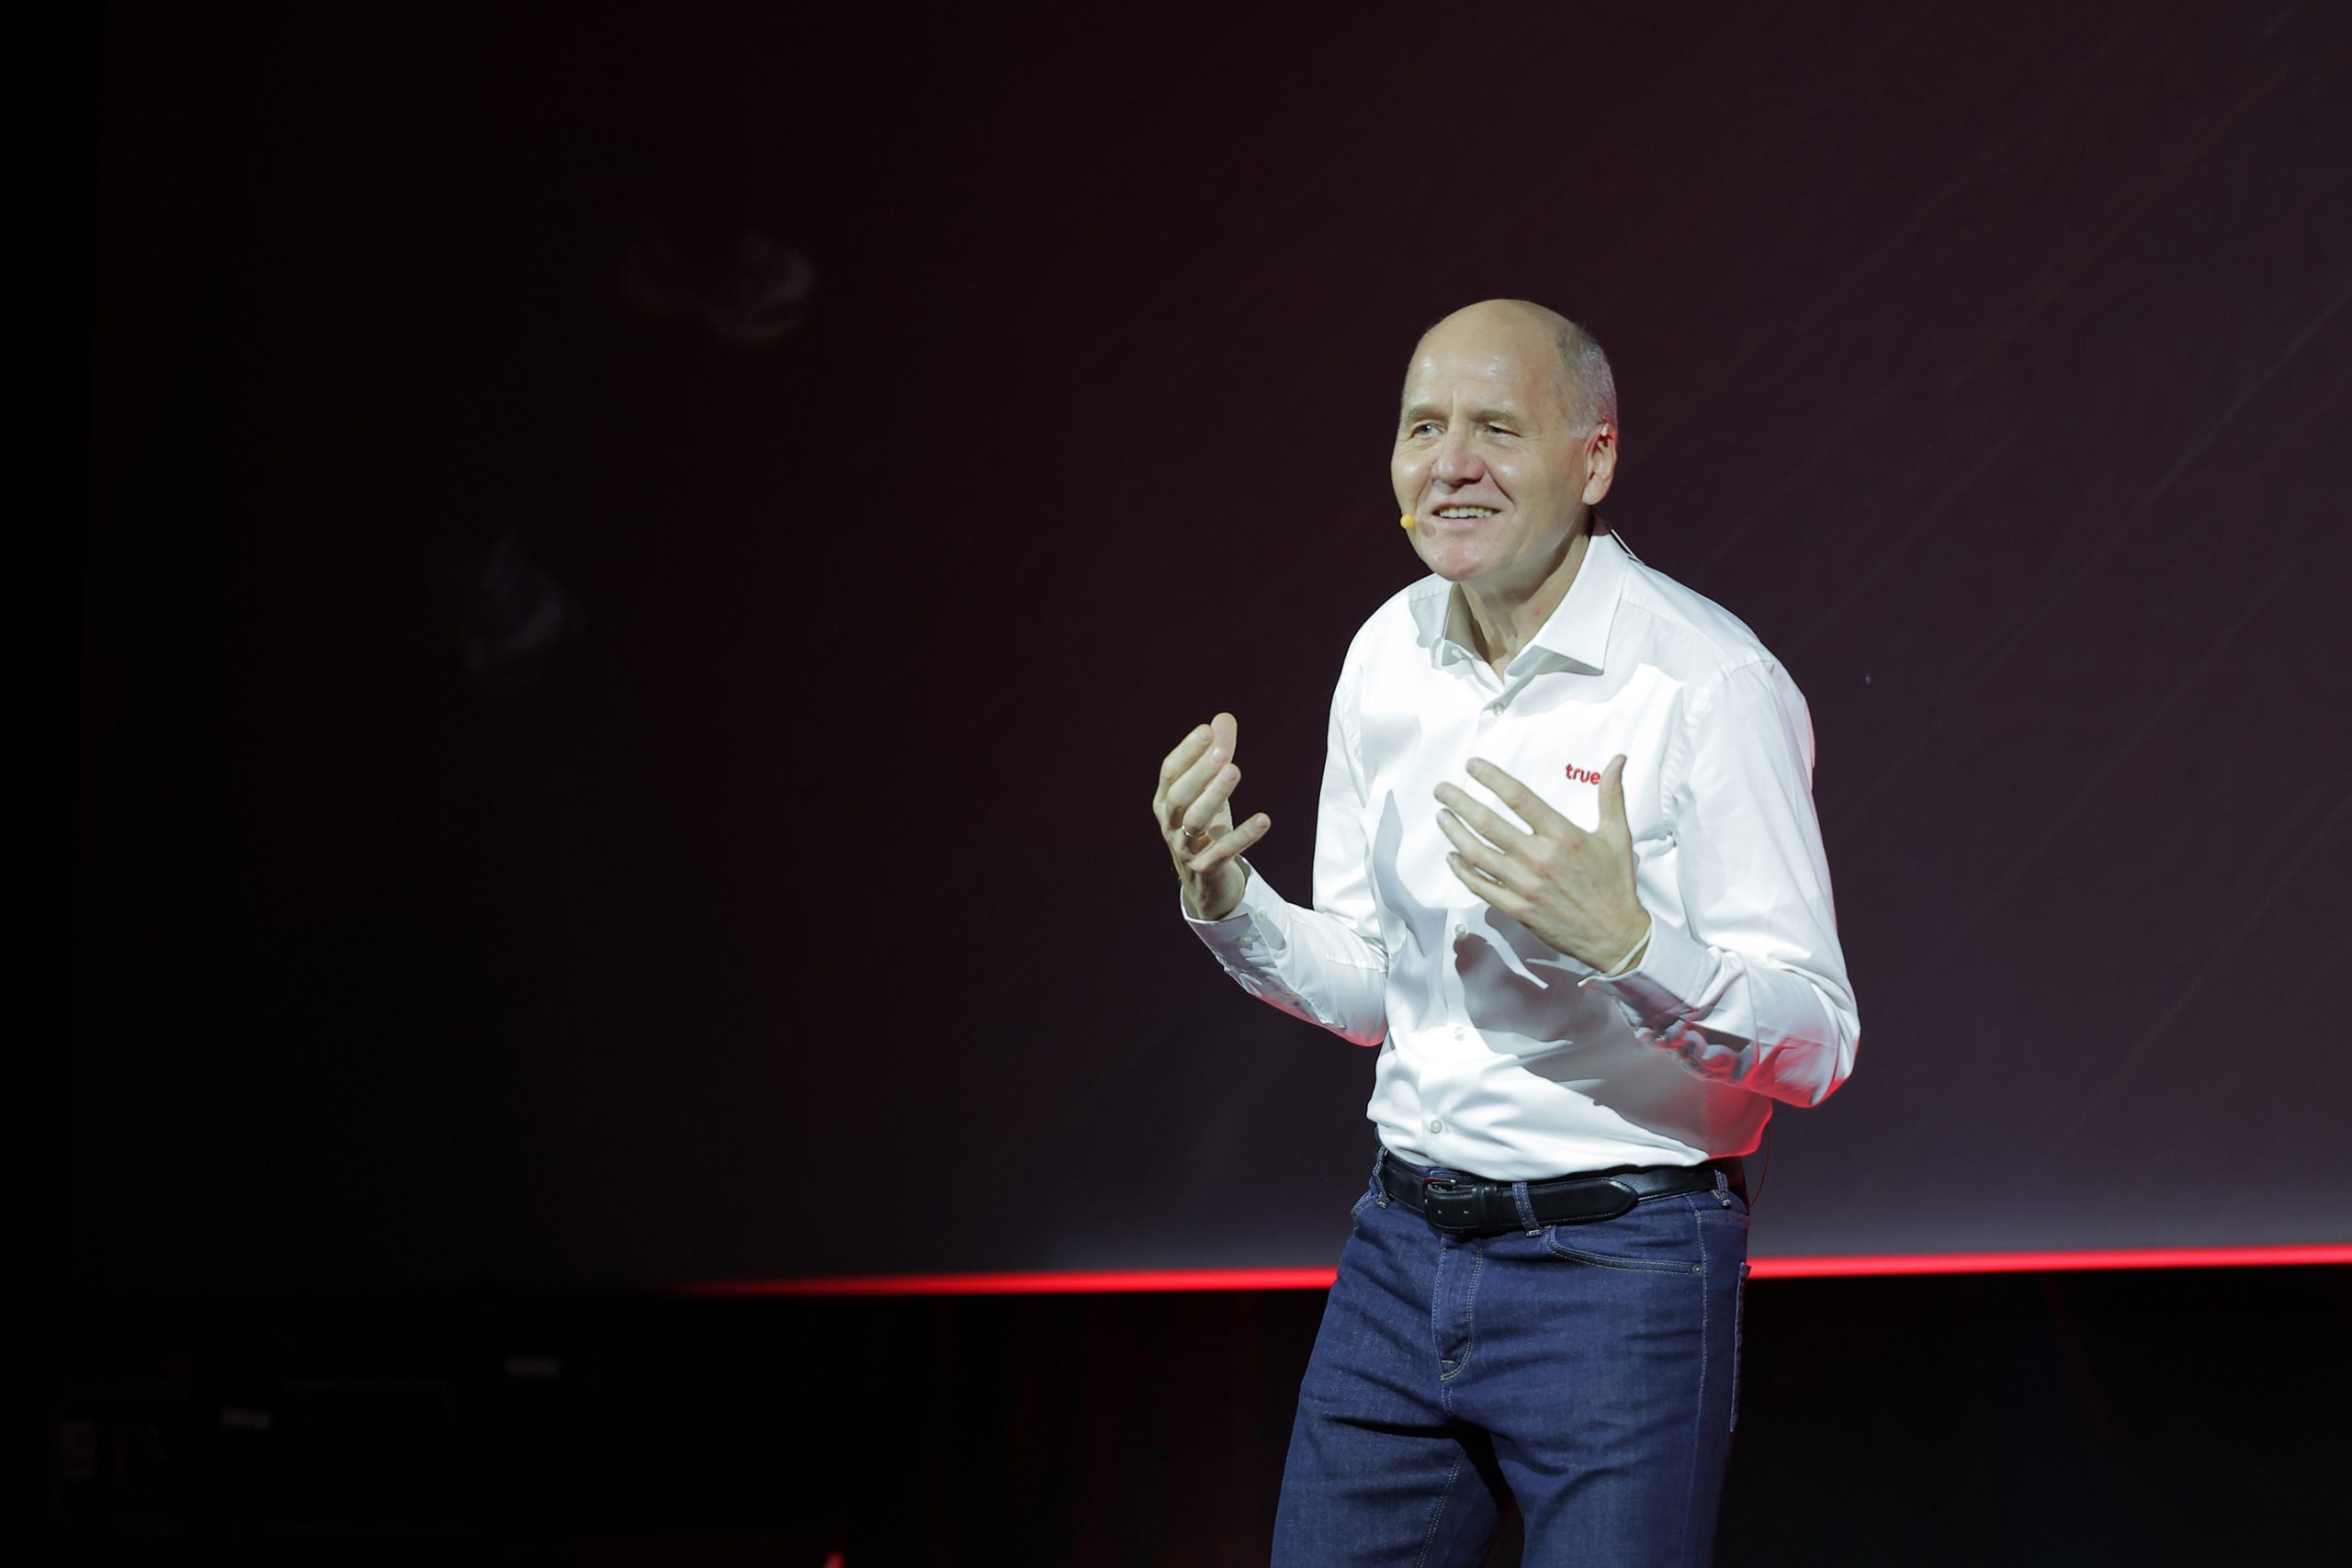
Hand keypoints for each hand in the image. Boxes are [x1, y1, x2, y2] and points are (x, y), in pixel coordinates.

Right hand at [1153, 711, 1270, 921]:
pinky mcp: (1206, 870)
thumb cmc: (1207, 829)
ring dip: (1215, 795)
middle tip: (1222, 751)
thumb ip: (1217, 753)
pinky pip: (1222, 852)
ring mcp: (1185, 849)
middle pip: (1179, 795)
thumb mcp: (1210, 791)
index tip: (1207, 730)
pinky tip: (1264, 819)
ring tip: (1235, 771)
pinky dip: (1243, 835)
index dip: (1187, 751)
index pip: (1170, 772)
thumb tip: (1224, 717)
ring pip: (1196, 821)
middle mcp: (1170, 824)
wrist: (1207, 885)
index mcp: (1165, 802)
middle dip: (1199, 772)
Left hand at [1434, 755, 1648, 969]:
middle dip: (1460, 802)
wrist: (1615, 936)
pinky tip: (1452, 857)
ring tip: (1442, 816)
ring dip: (1455, 832)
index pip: (1519, 798)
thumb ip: (1611, 795)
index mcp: (1563, 836)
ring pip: (1477, 854)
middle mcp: (1540, 858)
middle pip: (1488, 823)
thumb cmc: (1615, 884)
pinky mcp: (1517, 908)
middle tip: (1442, 789)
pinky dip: (1462, 871)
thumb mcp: (1617, 835)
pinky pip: (1481, 886)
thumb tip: (1617, 761)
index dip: (1492, 779)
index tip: (1473, 766)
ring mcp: (1525, 885)